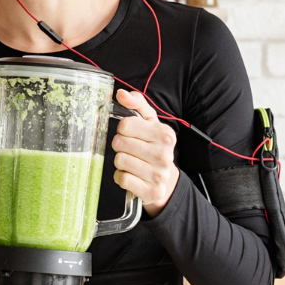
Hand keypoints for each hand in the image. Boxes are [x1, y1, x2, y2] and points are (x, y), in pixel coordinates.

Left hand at [112, 88, 178, 217]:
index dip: (123, 129)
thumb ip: (136, 104)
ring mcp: (159, 174)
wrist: (165, 179)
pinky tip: (131, 175)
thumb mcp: (149, 123)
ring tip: (132, 162)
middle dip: (120, 146)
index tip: (130, 134)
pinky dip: (121, 177)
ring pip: (119, 161)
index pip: (126, 125)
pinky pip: (121, 179)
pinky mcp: (150, 191)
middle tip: (130, 149)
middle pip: (119, 143)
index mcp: (165, 134)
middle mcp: (164, 154)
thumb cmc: (153, 147)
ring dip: (121, 162)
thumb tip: (121, 93)